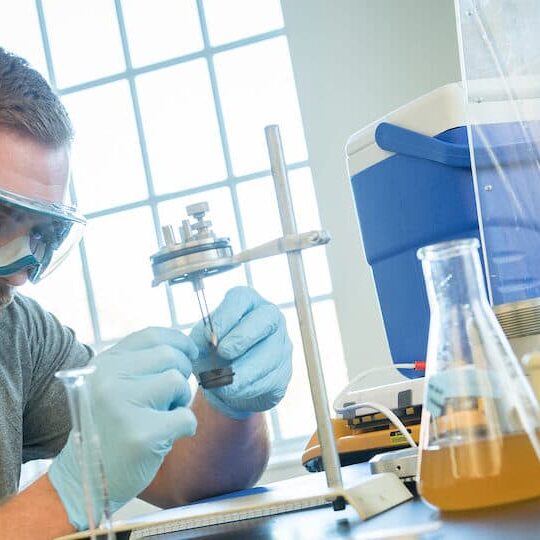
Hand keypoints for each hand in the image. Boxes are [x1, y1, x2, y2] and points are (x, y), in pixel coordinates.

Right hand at [48, 327, 198, 530]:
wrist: (83, 480)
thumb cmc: (107, 429)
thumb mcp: (110, 386)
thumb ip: (138, 364)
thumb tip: (184, 348)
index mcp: (104, 365)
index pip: (151, 336)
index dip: (179, 341)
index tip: (190, 352)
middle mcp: (109, 380)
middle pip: (170, 357)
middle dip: (181, 374)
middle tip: (171, 397)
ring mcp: (124, 406)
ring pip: (178, 383)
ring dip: (181, 401)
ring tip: (163, 417)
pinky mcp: (141, 434)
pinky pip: (186, 417)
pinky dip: (185, 427)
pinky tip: (165, 438)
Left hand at [190, 287, 291, 419]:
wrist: (225, 385)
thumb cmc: (211, 354)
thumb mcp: (199, 343)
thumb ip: (200, 337)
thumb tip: (210, 337)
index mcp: (246, 303)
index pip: (241, 299)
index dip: (225, 316)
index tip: (209, 335)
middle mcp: (270, 318)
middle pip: (267, 319)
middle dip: (242, 337)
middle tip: (222, 353)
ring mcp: (282, 344)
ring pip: (270, 355)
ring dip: (242, 371)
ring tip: (219, 382)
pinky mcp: (285, 371)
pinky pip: (271, 379)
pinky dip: (248, 388)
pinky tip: (232, 390)